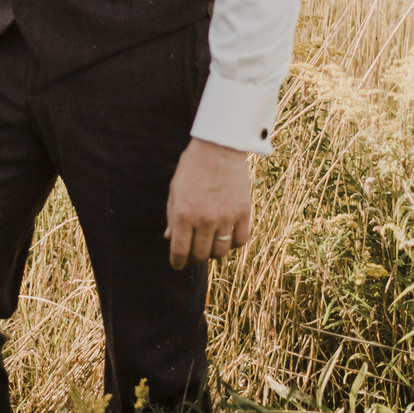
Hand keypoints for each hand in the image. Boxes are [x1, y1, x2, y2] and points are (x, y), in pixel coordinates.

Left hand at [165, 137, 252, 269]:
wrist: (219, 147)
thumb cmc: (192, 167)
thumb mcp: (175, 190)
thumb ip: (172, 216)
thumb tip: (170, 239)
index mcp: (183, 214)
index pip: (179, 251)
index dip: (177, 262)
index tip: (177, 264)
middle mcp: (204, 220)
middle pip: (200, 255)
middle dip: (194, 259)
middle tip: (193, 256)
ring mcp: (225, 217)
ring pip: (221, 252)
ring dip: (213, 252)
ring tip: (209, 245)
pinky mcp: (243, 213)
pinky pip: (239, 241)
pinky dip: (232, 243)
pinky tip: (226, 237)